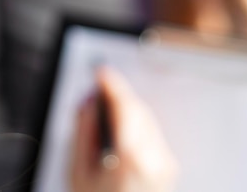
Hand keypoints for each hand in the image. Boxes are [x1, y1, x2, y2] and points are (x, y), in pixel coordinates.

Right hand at [70, 67, 177, 191]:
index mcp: (132, 158)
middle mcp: (155, 158)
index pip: (125, 106)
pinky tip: (119, 129)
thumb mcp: (79, 172)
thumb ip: (84, 132)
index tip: (101, 73)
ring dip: (127, 109)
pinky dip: (135, 124)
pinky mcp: (167, 169)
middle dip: (118, 96)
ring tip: (103, 110)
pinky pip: (152, 134)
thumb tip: (88, 103)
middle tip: (96, 90)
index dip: (111, 85)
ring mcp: (165, 165)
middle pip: (138, 110)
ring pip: (147, 120)